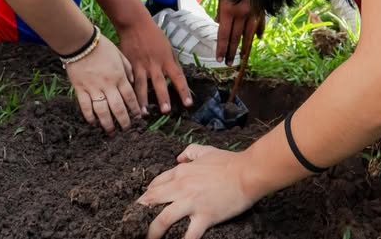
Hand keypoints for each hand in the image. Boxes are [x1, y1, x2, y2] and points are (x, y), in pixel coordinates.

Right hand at [62, 36, 141, 132]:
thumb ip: (127, 68)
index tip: (138, 117)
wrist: (81, 42)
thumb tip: (131, 81)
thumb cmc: (102, 47)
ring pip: (102, 111)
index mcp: (119, 76)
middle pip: (118, 108)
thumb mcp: (120, 54)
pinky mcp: (80, 89)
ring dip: (107, 123)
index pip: (130, 96)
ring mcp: (93, 88)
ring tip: (111, 131)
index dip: (135, 109)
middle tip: (126, 129)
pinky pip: (85, 106)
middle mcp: (108, 85)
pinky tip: (93, 123)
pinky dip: (89, 116)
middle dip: (124, 121)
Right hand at [116, 18, 191, 114]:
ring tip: (142, 113)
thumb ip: (172, 63)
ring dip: (142, 100)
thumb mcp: (168, 47)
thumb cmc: (154, 36)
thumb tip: (178, 78)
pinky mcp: (128, 65)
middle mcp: (154, 64)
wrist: (135, 24)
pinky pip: (129, 80)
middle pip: (159, 83)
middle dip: (163, 98)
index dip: (184, 91)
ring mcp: (140, 65)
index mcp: (166, 60)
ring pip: (141, 85)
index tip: (188, 104)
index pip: (178, 77)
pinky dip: (128, 91)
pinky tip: (126, 101)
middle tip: (165, 111)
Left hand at [140, 145, 259, 238]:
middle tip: (132, 223)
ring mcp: (192, 202)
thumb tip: (179, 157)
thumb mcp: (206, 151)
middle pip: (152, 200)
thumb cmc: (230, 162)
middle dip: (140, 212)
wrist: (248, 172)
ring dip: (152, 232)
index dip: (147, 196)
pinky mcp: (204, 216)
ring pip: (163, 219)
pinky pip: (189, 234)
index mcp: (181, 171)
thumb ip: (190, 152)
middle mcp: (182, 186)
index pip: (156, 184)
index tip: (143, 205)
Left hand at [215, 0, 263, 66]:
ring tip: (241, 58)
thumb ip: (221, 12)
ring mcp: (253, 11)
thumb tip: (219, 25)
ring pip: (249, 34)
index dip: (222, 47)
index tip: (219, 58)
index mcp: (228, 9)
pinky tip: (257, 39)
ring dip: (245, 47)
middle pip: (236, 37)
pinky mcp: (261, 8)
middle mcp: (241, 13)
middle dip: (232, 52)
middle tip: (228, 63)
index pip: (224, 34)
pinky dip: (258, 32)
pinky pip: (259, 23)